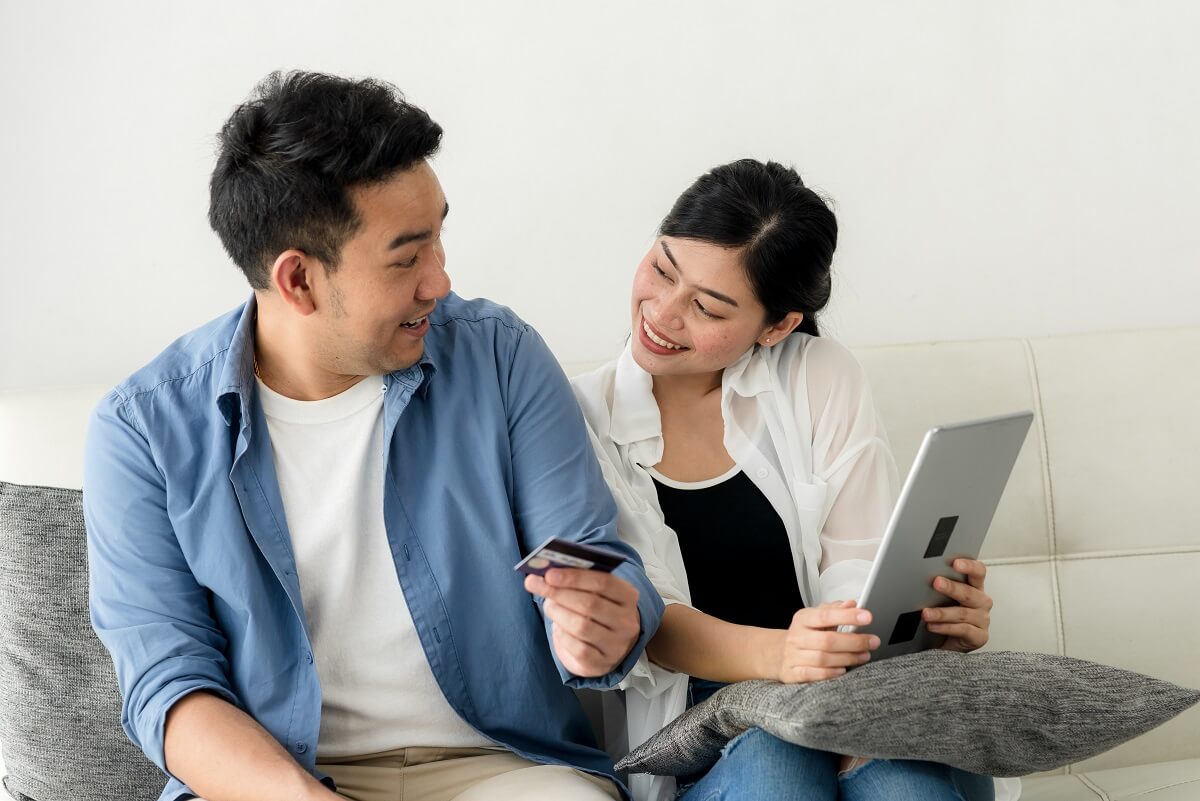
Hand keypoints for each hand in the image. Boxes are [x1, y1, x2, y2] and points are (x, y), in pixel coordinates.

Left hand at [524, 568, 640, 676]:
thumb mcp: (594, 592)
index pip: (604, 582)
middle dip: (559, 593)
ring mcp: (616, 645)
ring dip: (558, 613)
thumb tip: (543, 573)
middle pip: (590, 604)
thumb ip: (576, 580)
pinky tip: (558, 626)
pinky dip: (561, 634)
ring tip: (549, 606)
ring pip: (581, 626)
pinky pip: (576, 648)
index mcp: (628, 596)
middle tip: (537, 585)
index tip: (549, 574)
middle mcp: (627, 622)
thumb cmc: (596, 611)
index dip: (575, 577)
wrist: (606, 645)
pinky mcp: (601, 664)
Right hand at [775, 600, 880, 682]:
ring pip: (822, 659)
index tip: (867, 617)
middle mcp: (797, 636)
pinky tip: (843, 670)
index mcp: (803, 618)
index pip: (825, 615)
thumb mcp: (816, 617)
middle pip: (827, 640)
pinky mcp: (793, 672)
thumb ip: (834, 610)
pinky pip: (813, 674)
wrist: (778, 654)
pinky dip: (830, 673)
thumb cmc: (805, 634)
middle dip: (854, 641)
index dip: (847, 616)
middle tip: (873, 641)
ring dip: (848, 658)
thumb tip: (852, 603)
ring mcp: (794, 655)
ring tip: (865, 655)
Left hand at [925, 558, 992, 651]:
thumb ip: (939, 587)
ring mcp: (982, 620)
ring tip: (926, 613)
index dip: (969, 566)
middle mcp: (981, 602)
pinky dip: (945, 627)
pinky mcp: (979, 636)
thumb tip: (917, 575)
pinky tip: (932, 626)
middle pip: (969, 592)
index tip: (956, 563)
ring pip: (962, 613)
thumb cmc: (948, 616)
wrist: (951, 643)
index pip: (978, 572)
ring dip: (942, 613)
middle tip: (936, 583)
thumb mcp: (944, 598)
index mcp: (975, 587)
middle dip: (952, 587)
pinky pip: (962, 630)